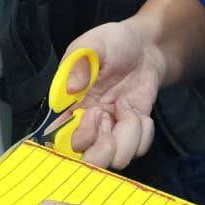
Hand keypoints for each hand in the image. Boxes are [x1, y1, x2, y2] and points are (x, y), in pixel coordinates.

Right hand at [59, 20, 164, 168]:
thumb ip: (80, 61)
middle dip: (103, 148)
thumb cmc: (114, 42)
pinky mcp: (131, 132)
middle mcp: (87, 124)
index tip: (95, 113)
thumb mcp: (95, 43)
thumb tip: (72, 87)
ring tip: (127, 108)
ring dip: (128, 135)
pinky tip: (138, 112)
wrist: (146, 47)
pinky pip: (139, 150)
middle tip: (110, 118)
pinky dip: (143, 132)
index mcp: (69, 105)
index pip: (59, 140)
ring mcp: (111, 131)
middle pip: (88, 162)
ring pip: (117, 159)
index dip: (78, 137)